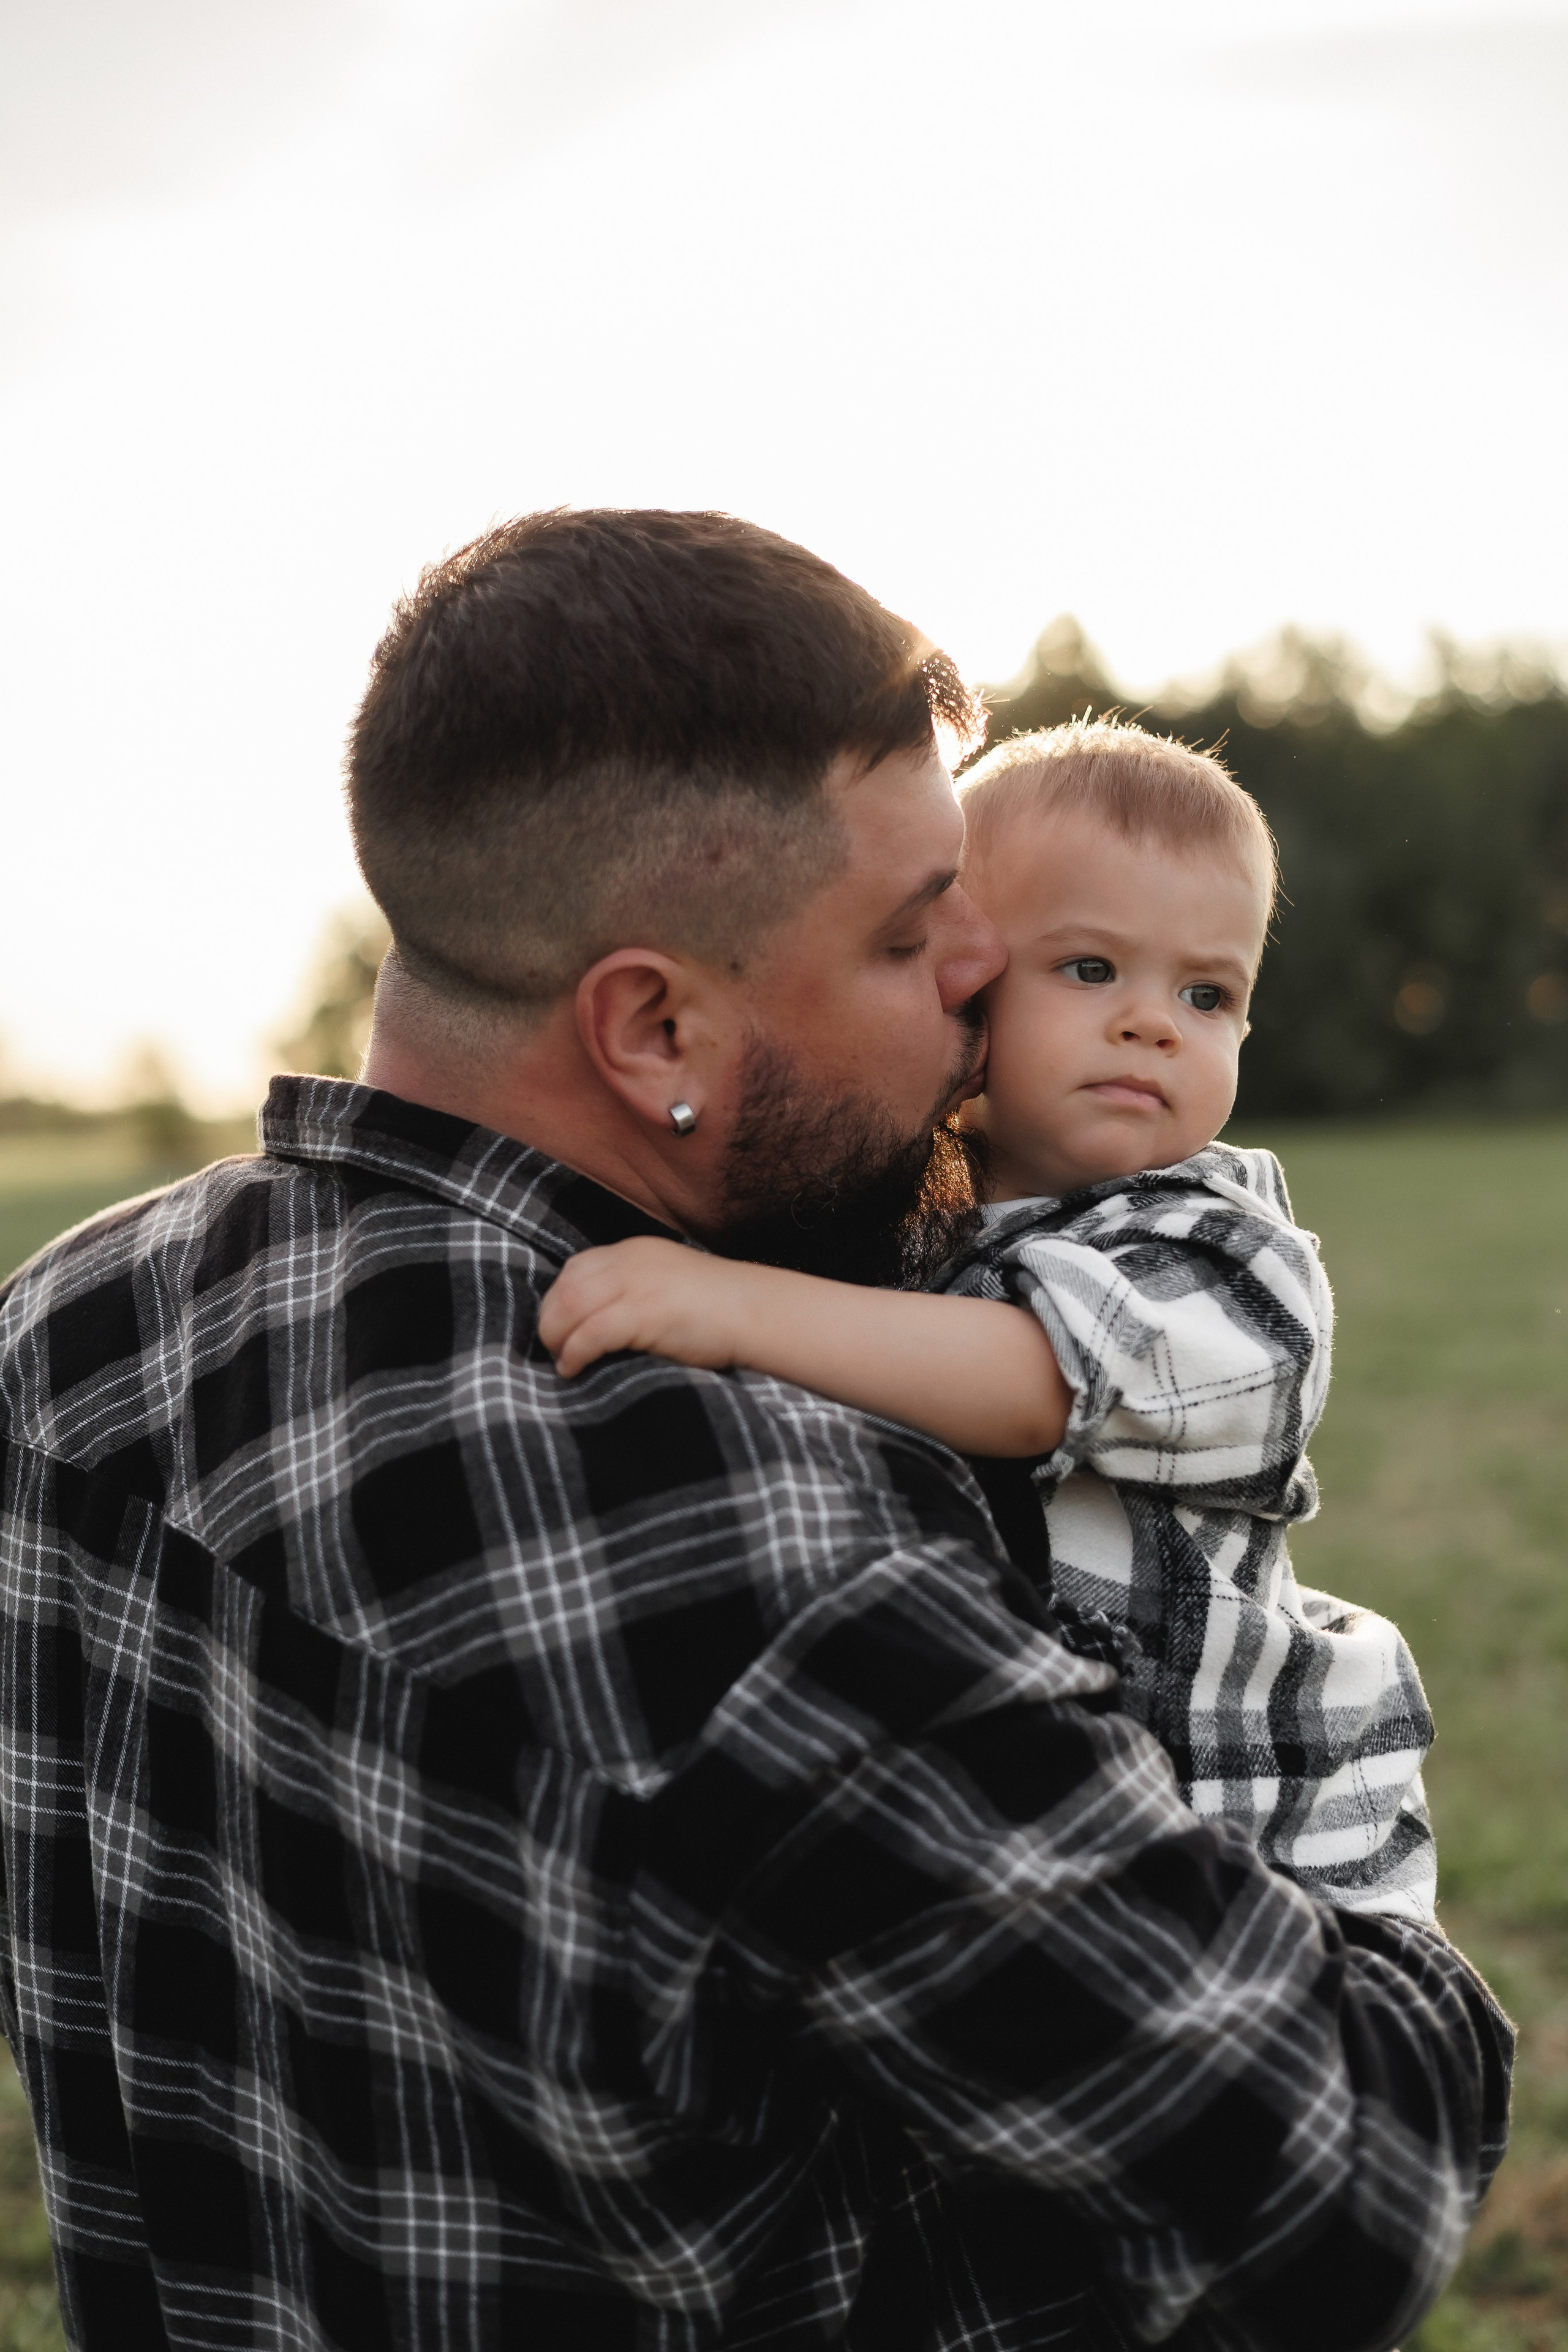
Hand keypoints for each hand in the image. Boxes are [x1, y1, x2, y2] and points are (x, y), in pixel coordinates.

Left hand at [538, 1237, 755, 1377]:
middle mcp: (629, 1261)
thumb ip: (633, 1289)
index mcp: (633, 1251)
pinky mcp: (643, 1312)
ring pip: (569, 1308)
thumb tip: (594, 1321)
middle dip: (550, 1323)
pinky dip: (575, 1353)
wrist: (756, 1311)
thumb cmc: (717, 1309)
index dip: (557, 1302)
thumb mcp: (667, 1282)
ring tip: (563, 1363)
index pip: (575, 1269)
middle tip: (554, 1352)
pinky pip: (591, 1333)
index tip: (560, 1330)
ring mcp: (635, 1284)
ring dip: (557, 1340)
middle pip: (564, 1289)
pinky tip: (575, 1368)